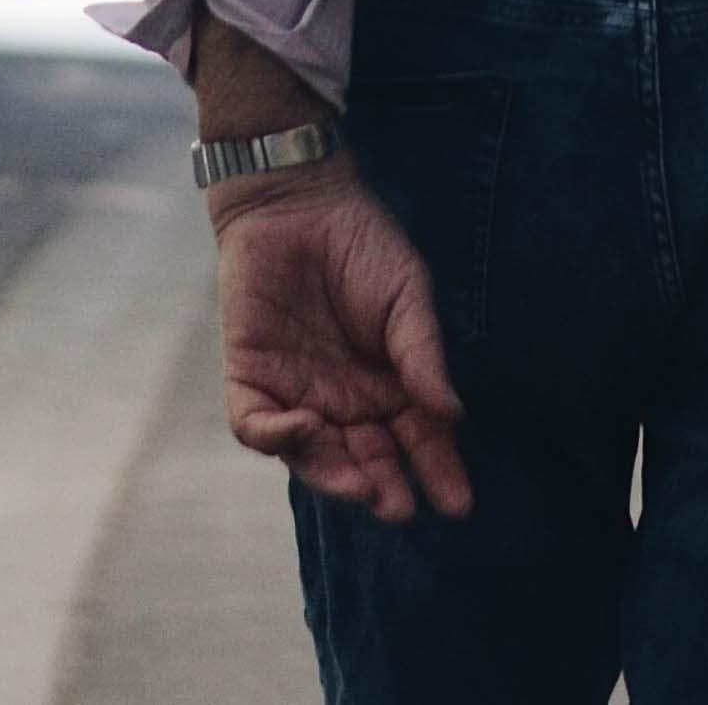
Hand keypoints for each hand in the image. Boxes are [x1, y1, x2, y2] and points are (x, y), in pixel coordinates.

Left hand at [211, 169, 473, 524]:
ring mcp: (297, 393)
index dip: (437, 473)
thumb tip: (451, 413)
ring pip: (311, 456)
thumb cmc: (363, 244)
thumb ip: (423, 353)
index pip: (417, 442)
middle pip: (365, 462)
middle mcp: (345, 402)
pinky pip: (256, 426)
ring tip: (361, 484)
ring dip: (334, 476)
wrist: (298, 200)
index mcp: (390, 387)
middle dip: (382, 489)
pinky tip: (305, 427)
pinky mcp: (251, 377)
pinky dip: (277, 436)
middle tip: (398, 506)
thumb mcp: (407, 296)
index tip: (456, 503)